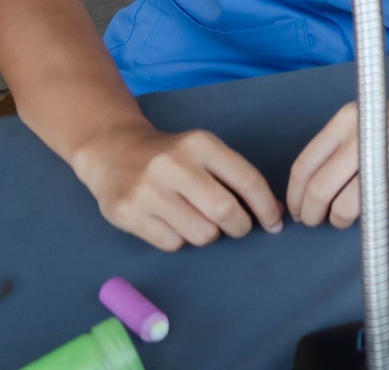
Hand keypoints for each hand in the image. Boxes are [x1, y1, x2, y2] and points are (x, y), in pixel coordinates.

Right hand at [73, 121, 282, 250]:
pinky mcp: (128, 214)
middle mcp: (173, 165)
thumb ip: (237, 178)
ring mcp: (148, 191)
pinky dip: (180, 240)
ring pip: (201, 233)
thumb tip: (275, 212)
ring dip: (209, 235)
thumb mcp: (204, 152)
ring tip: (199, 221)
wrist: (113, 151)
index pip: (247, 181)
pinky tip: (172, 223)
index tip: (275, 222)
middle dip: (240, 227)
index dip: (266, 207)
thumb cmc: (172, 157)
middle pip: (225, 211)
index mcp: (201, 144)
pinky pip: (173, 244)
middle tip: (238, 227)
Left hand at [286, 76, 388, 227]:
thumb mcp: (363, 119)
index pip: (304, 165)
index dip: (295, 196)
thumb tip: (309, 192)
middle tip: (316, 221)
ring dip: (341, 220)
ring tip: (345, 218)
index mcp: (347, 120)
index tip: (297, 209)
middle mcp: (366, 133)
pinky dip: (377, 215)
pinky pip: (385, 207)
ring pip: (349, 204)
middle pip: (321, 189)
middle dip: (313, 214)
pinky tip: (379, 205)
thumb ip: (338, 147)